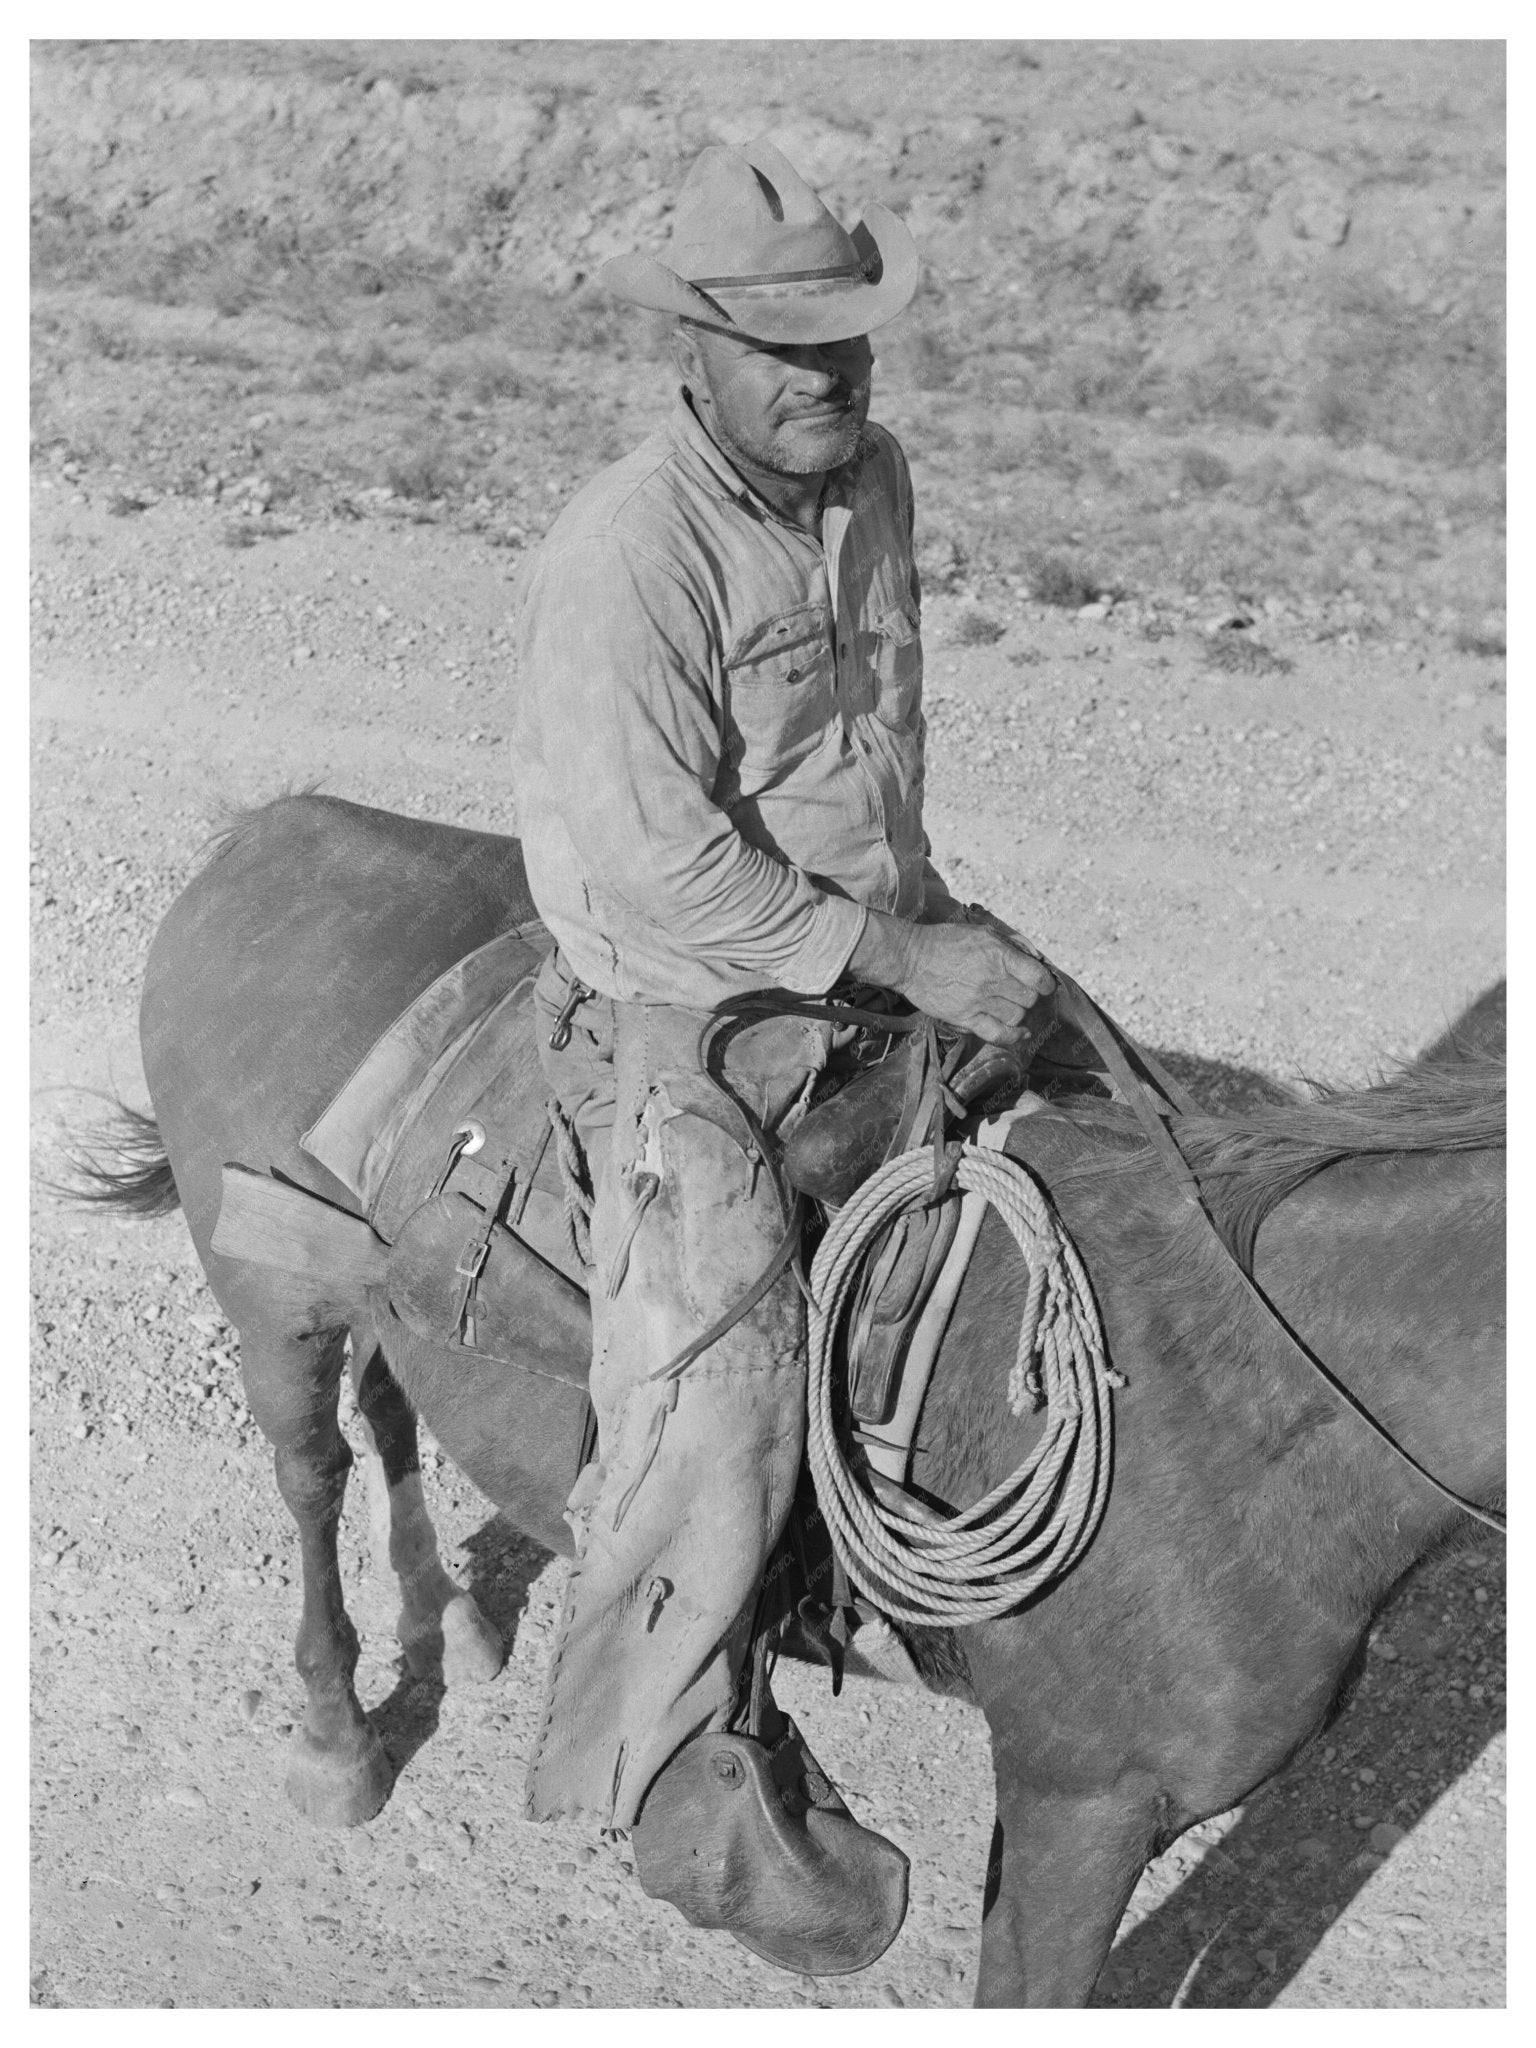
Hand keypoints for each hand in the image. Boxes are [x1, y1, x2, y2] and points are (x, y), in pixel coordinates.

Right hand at [849, 910, 1054, 1046]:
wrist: (910, 958)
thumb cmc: (947, 941)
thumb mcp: (983, 932)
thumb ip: (1012, 945)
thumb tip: (1037, 960)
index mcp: (999, 955)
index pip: (1039, 977)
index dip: (1046, 983)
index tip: (1043, 984)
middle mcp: (992, 979)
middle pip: (1029, 999)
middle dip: (1029, 996)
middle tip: (1018, 992)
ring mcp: (978, 1001)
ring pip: (1016, 1016)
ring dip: (1017, 1012)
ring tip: (1008, 1005)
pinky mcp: (964, 1017)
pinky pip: (998, 1034)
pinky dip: (1013, 1036)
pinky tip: (1020, 1032)